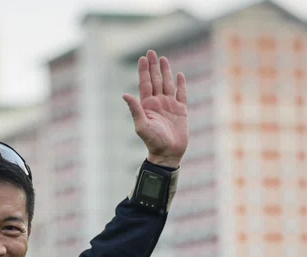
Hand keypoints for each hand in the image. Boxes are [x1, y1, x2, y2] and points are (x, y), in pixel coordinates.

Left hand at [122, 50, 187, 168]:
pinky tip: (179, 75)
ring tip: (163, 59)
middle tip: (151, 52)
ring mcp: (170, 106)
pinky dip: (181, 84)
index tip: (143, 58)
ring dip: (165, 71)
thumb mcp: (142, 126)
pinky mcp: (181, 111)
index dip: (144, 71)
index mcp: (147, 105)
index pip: (145, 84)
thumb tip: (125, 94)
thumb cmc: (153, 142)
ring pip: (167, 84)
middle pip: (156, 80)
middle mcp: (158, 103)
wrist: (168, 153)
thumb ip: (135, 110)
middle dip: (153, 66)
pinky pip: (181, 94)